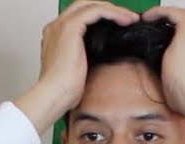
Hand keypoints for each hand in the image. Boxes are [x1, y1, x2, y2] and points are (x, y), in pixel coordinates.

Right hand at [24, 0, 139, 128]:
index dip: (101, 16)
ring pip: (91, 4)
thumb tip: (105, 53)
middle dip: (108, 9)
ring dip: (114, 9)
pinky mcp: (71, 27)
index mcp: (56, 35)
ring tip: (130, 18)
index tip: (119, 25)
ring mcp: (62, 24)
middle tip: (126, 18)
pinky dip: (113, 13)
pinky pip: (96, 11)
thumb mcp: (79, 68)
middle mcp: (56, 26)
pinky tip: (125, 20)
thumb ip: (87, 56)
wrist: (54, 94)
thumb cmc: (64, 90)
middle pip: (85, 5)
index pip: (80, 15)